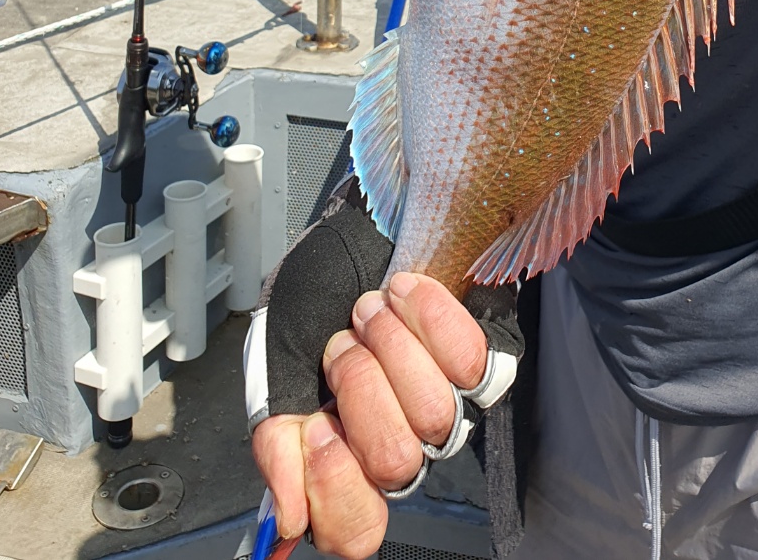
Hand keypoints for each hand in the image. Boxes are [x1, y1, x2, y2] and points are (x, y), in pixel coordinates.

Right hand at [253, 272, 487, 558]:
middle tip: (340, 345)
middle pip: (396, 463)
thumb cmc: (318, 293)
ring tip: (369, 312)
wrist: (354, 229)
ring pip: (433, 414)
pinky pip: (470, 363)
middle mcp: (402, 441)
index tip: (314, 421)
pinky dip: (428, 318)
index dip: (335, 484)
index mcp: (344, 456)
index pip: (355, 529)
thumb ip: (275, 435)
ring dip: (390, 346)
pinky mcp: (482, 361)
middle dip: (357, 388)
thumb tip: (288, 517)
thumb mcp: (275, 358)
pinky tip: (401, 293)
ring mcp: (446, 404)